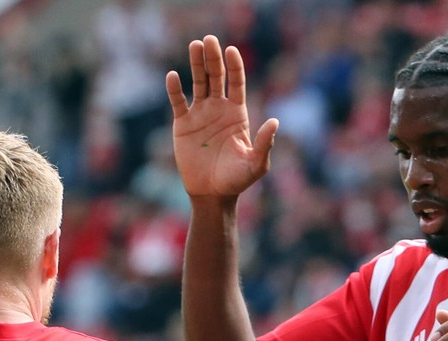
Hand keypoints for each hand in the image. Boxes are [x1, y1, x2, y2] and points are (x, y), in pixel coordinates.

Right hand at [166, 35, 279, 199]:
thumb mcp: (255, 164)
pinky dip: (175, 89)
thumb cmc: (236, 180)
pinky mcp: (183, 125)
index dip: (235, 66)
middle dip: (212, 58)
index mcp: (237, 113)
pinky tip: (173, 76)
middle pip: (216, 76)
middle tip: (208, 39)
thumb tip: (274, 121)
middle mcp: (218, 109)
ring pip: (198, 83)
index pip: (236, 82)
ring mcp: (200, 115)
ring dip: (195, 64)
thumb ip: (264, 143)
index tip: (231, 50)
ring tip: (194, 45)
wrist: (211, 194)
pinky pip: (178, 102)